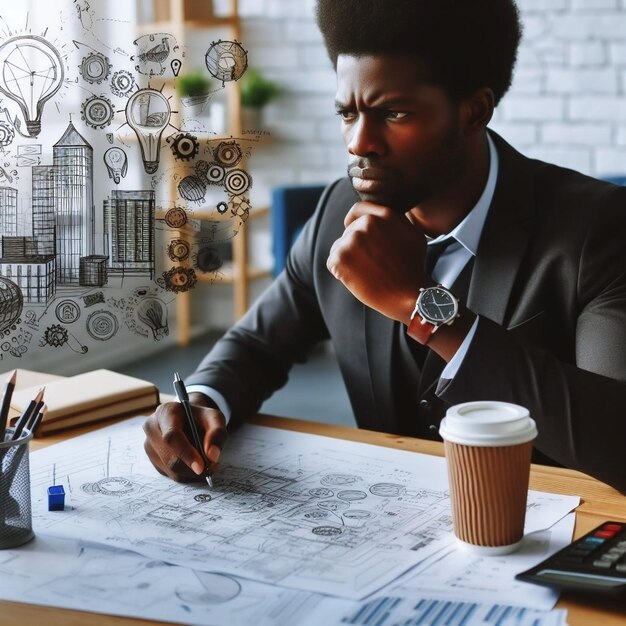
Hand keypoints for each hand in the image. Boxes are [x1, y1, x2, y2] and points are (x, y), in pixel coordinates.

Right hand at [143, 394, 226, 481]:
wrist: (189, 418)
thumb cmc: (201, 418)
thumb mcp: (215, 418)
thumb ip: (217, 433)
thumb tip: (212, 456)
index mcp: (165, 412)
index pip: (171, 436)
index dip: (186, 453)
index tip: (201, 467)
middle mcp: (152, 428)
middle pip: (170, 458)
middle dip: (193, 467)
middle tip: (212, 466)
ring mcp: (149, 445)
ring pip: (171, 470)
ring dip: (191, 472)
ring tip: (205, 461)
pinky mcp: (152, 459)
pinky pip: (170, 475)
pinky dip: (186, 474)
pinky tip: (194, 463)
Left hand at [327, 201, 430, 323]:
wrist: (409, 294)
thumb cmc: (413, 268)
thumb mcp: (412, 234)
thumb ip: (395, 220)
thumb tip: (379, 216)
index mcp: (382, 215)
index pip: (357, 210)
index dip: (354, 221)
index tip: (357, 233)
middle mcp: (365, 224)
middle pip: (348, 232)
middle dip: (355, 246)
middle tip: (370, 264)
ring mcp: (351, 241)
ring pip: (339, 247)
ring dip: (348, 259)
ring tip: (366, 272)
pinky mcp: (340, 258)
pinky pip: (332, 262)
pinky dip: (341, 272)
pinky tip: (358, 279)